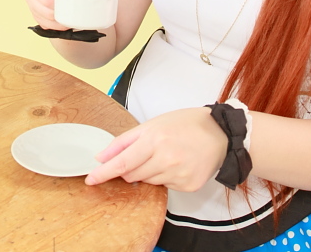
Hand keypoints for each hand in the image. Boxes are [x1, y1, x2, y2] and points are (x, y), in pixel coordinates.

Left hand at [85, 108, 226, 191]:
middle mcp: (166, 159)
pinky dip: (164, 177)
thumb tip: (102, 156)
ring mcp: (178, 174)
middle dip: (129, 167)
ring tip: (163, 155)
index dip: (104, 172)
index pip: (122, 162)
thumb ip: (124, 141)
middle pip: (132, 174)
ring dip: (147, 171)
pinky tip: (175, 163)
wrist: (219, 133)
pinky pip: (165, 186)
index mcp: (154, 140)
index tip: (91, 179)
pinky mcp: (188, 185)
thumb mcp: (152, 124)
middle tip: (142, 154)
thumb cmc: (185, 124)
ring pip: (147, 181)